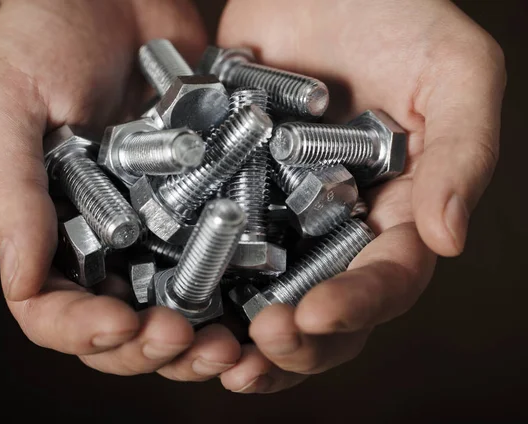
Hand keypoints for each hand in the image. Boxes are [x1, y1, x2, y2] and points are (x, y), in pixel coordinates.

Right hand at [0, 0, 240, 380]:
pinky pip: (222, 255)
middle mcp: (103, 239)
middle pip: (120, 326)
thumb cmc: (43, 33)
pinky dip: (238, 287)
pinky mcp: (204, 201)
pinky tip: (261, 299)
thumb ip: (8, 192)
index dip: (81, 332)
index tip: (123, 324)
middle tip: (189, 343)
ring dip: (201, 336)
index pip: (50, 310)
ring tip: (230, 343)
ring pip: (176, 305)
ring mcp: (157, 225)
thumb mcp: (4, 103)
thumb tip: (20, 284)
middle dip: (151, 348)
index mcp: (47, 229)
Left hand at [216, 0, 505, 392]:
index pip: (385, 281)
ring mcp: (279, 212)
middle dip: (293, 339)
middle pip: (321, 307)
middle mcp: (336, 227)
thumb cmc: (402, 14)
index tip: (313, 317)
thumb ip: (463, 154)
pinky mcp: (230, 188)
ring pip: (261, 290)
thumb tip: (448, 240)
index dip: (354, 307)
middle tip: (258, 343)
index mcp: (396, 213)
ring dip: (236, 330)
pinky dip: (189, 272)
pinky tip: (165, 297)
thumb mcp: (456, 74)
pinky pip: (208, 238)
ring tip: (206, 349)